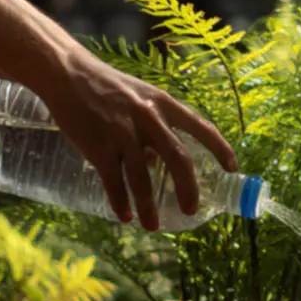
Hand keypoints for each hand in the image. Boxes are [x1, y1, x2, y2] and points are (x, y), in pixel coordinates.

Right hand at [36, 50, 237, 229]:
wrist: (67, 74)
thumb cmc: (106, 86)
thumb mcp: (139, 98)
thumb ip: (153, 128)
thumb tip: (157, 163)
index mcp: (163, 103)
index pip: (201, 128)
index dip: (220, 149)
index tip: (233, 168)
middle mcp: (148, 118)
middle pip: (178, 159)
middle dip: (188, 188)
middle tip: (192, 210)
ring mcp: (123, 133)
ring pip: (142, 178)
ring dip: (149, 206)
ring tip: (153, 226)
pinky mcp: (98, 145)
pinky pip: (114, 181)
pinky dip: (120, 202)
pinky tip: (124, 216)